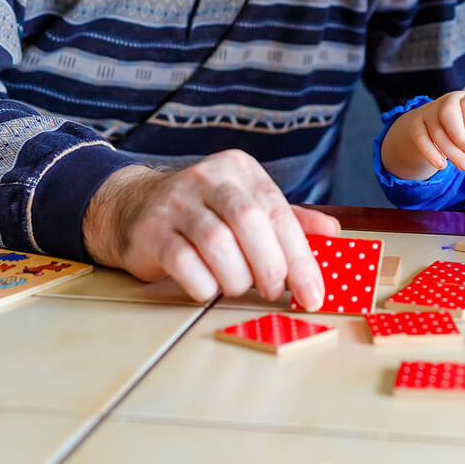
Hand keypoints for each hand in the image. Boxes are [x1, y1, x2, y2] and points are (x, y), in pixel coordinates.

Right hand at [80, 150, 340, 308]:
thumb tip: (332, 234)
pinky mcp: (150, 230)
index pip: (278, 211)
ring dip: (236, 277)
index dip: (301, 257)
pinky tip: (208, 287)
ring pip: (217, 242)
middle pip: (249, 222)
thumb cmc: (202, 212)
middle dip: (270, 266)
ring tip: (237, 287)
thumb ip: (289, 220)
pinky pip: (183, 261)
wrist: (132, 207)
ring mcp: (175, 202)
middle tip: (273, 291)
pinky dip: (203, 284)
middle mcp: (208, 177)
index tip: (314, 294)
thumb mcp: (246, 205)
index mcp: (239, 169)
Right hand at [382, 91, 464, 178]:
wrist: (441, 122)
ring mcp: (430, 113)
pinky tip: (441, 165)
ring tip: (463, 165)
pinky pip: (420, 138)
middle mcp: (448, 103)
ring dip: (449, 150)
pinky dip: (430, 153)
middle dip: (459, 134)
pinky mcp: (417, 126)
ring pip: (435, 130)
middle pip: (448, 114)